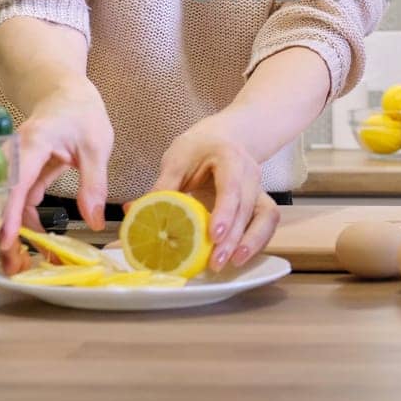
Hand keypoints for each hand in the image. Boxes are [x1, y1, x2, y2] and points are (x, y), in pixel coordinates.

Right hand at [0, 78, 112, 273]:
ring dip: (16, 233)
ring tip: (23, 263)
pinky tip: (38, 242)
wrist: (65, 91)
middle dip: (4, 233)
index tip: (4, 240)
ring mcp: (18, 166)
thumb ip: (94, 184)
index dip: (7, 213)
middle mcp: (17, 155)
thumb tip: (94, 220)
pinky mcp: (24, 174)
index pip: (15, 182)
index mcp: (33, 144)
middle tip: (13, 265)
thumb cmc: (80, 112)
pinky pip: (20, 202)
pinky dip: (27, 222)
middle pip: (3, 198)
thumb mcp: (96, 146)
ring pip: (10, 204)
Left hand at [151, 116, 280, 272]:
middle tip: (214, 262)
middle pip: (247, 207)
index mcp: (229, 157)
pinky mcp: (261, 201)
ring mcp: (259, 187)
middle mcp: (250, 172)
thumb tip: (133, 212)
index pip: (231, 185)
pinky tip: (239, 258)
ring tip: (233, 263)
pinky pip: (267, 223)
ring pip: (266, 216)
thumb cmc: (198, 148)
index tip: (213, 235)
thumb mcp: (177, 160)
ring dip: (252, 242)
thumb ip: (162, 186)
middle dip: (233, 238)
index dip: (224, 211)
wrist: (224, 137)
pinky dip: (257, 241)